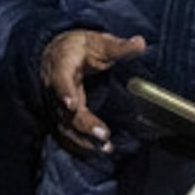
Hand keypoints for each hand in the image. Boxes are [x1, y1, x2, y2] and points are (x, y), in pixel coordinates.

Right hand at [41, 29, 147, 154]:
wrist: (56, 54)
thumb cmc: (80, 47)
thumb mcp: (99, 42)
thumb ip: (119, 47)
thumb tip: (140, 43)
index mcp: (62, 64)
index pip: (60, 78)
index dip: (64, 91)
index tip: (71, 104)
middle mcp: (54, 88)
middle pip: (64, 110)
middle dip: (83, 124)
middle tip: (104, 135)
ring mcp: (55, 105)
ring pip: (65, 126)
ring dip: (83, 140)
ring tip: (106, 148)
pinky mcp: (59, 116)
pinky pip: (67, 134)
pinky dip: (80, 145)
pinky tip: (98, 151)